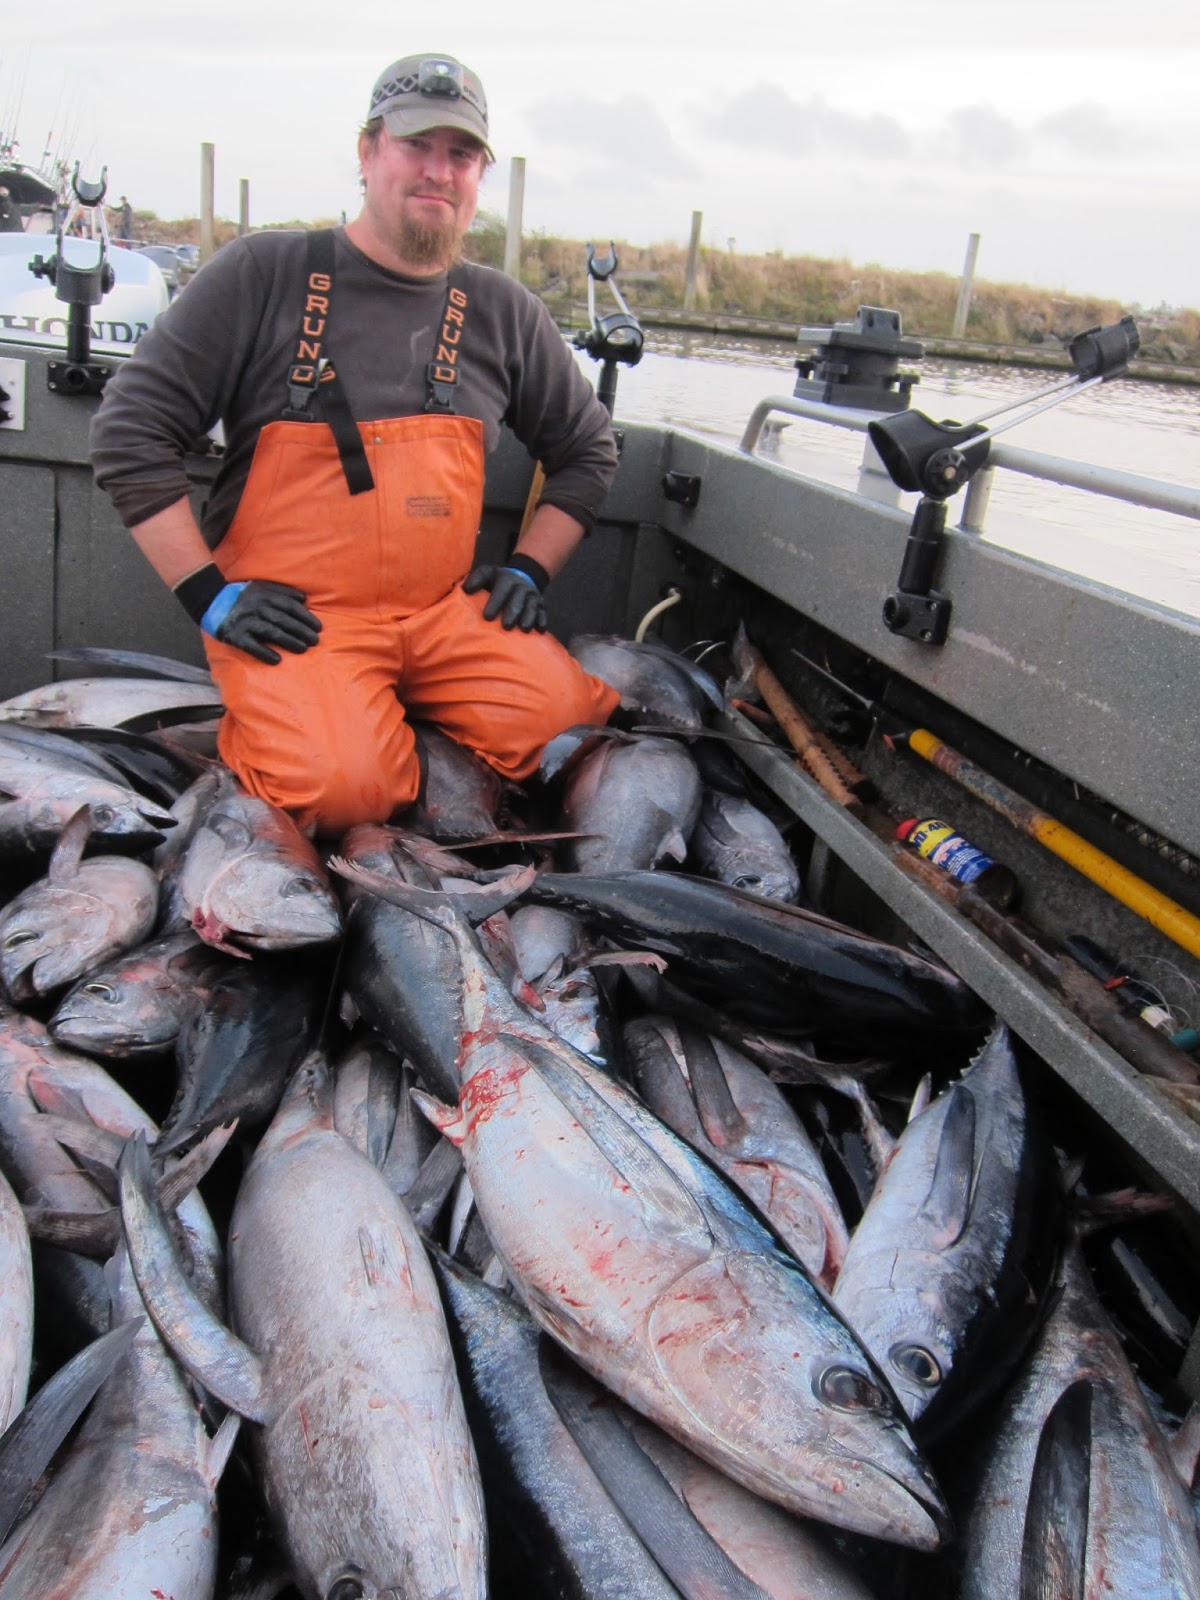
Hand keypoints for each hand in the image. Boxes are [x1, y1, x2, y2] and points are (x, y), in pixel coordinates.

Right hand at [205, 580, 321, 664]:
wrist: (210, 600)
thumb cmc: (241, 596)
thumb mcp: (259, 587)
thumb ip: (281, 591)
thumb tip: (303, 599)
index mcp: (263, 595)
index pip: (289, 606)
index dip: (305, 617)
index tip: (318, 627)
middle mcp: (255, 607)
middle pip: (283, 620)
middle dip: (301, 631)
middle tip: (315, 641)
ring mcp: (244, 621)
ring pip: (271, 632)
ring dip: (289, 641)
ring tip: (303, 649)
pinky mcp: (234, 635)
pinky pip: (251, 646)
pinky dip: (264, 653)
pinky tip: (276, 660)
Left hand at [463, 564, 547, 631]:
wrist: (522, 577)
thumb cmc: (497, 581)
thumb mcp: (487, 573)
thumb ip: (476, 578)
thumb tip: (465, 589)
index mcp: (507, 579)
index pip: (502, 590)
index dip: (495, 602)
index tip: (487, 617)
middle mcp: (522, 587)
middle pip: (518, 600)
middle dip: (513, 613)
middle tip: (506, 626)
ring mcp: (533, 596)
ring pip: (532, 607)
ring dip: (528, 617)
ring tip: (523, 629)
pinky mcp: (541, 605)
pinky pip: (543, 612)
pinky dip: (542, 620)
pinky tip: (539, 630)